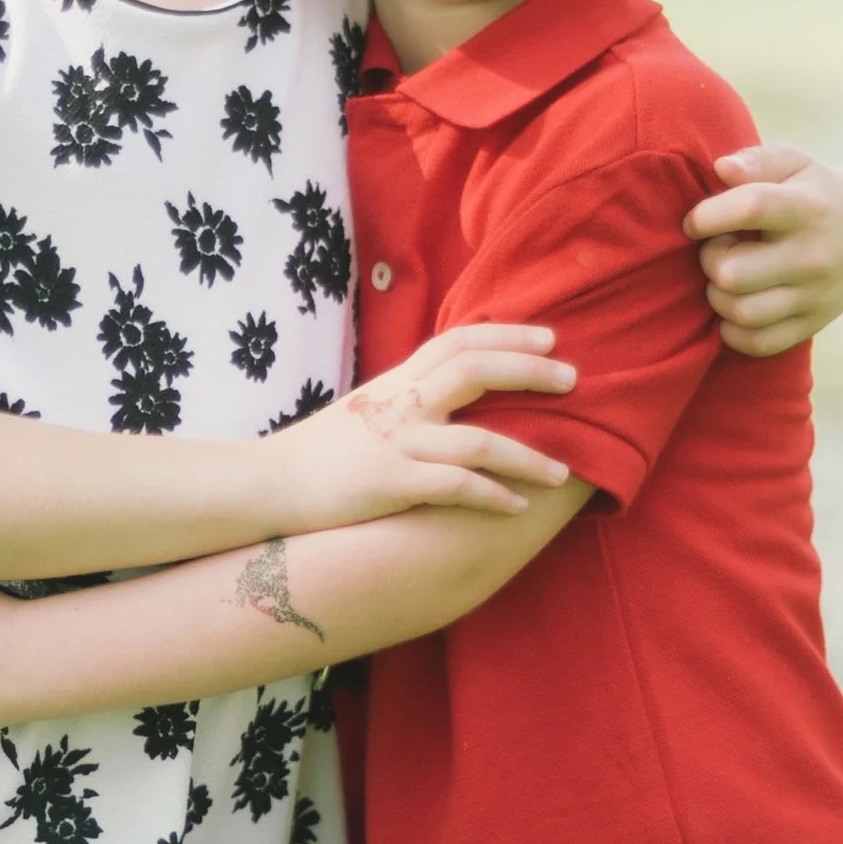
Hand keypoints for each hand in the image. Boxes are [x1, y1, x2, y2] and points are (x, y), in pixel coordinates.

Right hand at [265, 323, 578, 525]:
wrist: (267, 483)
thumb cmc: (321, 451)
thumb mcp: (367, 408)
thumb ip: (409, 396)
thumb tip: (451, 391)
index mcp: (397, 382)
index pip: (459, 341)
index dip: (507, 335)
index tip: (550, 340)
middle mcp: (401, 404)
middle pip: (475, 370)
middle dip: (529, 373)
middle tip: (575, 381)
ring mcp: (396, 444)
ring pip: (478, 439)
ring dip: (528, 455)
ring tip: (563, 473)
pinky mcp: (390, 485)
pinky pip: (454, 486)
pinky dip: (491, 496)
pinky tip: (516, 508)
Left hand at [685, 147, 842, 359]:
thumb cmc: (812, 193)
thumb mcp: (793, 164)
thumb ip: (757, 161)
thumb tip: (721, 169)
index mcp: (807, 209)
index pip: (749, 208)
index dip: (707, 215)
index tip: (696, 221)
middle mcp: (814, 256)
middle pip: (732, 272)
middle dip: (710, 259)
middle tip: (719, 249)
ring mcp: (816, 296)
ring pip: (740, 312)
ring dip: (718, 296)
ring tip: (727, 278)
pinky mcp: (812, 324)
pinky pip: (757, 343)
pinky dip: (734, 331)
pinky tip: (736, 305)